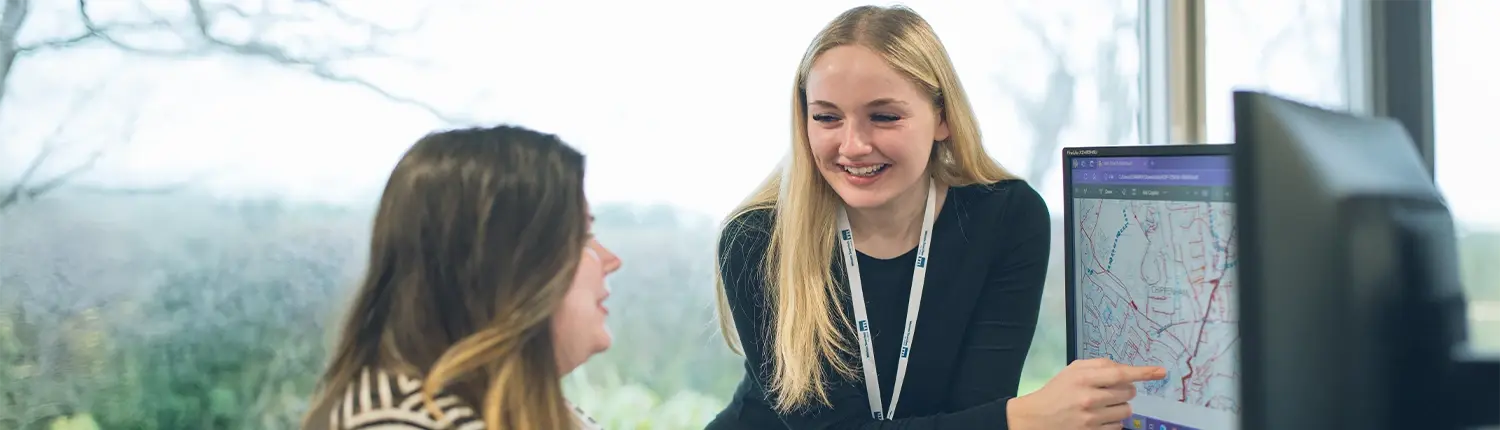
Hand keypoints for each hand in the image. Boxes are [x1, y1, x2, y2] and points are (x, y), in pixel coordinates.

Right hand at [1006, 358, 1166, 429]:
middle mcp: (1089, 398)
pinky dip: (1113, 422)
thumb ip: (1098, 366)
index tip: (1161, 372)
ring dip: (1120, 407)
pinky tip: (1099, 418)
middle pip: (1127, 393)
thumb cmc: (1056, 391)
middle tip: (1110, 391)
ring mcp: (1091, 419)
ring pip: (1126, 411)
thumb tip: (1124, 369)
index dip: (1143, 372)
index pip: (1120, 373)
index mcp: (1083, 378)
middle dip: (1125, 391)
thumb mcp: (1072, 371)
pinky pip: (1118, 427)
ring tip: (1104, 405)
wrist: (1036, 419)